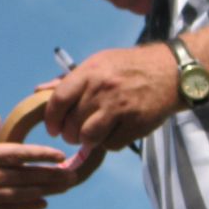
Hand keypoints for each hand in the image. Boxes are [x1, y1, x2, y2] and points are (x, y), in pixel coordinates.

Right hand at [0, 116, 76, 208]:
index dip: (45, 155)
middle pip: (31, 175)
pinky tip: (43, 203)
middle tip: (73, 174)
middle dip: (55, 175)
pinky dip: (30, 205)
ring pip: (27, 193)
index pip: (24, 153)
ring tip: (65, 187)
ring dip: (48, 190)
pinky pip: (13, 208)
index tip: (61, 155)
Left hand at [44, 45, 177, 150]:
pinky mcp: (136, 123)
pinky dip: (109, 143)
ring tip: (92, 134)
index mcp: (90, 72)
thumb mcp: (98, 64)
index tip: (52, 128)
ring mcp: (120, 107)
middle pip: (71, 124)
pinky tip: (114, 132)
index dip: (51, 119)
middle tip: (74, 133)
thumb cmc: (129, 67)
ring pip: (88, 137)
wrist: (171, 71)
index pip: (58, 100)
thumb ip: (68, 81)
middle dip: (69, 134)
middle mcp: (103, 89)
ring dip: (87, 141)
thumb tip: (38, 92)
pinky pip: (111, 145)